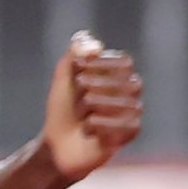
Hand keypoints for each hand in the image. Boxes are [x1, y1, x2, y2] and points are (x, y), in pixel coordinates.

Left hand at [44, 31, 141, 179]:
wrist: (56, 143)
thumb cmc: (63, 109)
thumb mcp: (64, 76)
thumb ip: (76, 52)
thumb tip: (94, 45)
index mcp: (117, 77)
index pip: (124, 61)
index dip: (102, 62)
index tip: (79, 67)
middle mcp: (129, 94)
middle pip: (131, 82)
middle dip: (101, 83)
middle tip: (81, 88)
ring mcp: (131, 115)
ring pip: (129, 104)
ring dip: (100, 105)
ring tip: (84, 112)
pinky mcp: (128, 135)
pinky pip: (127, 126)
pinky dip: (103, 125)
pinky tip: (89, 128)